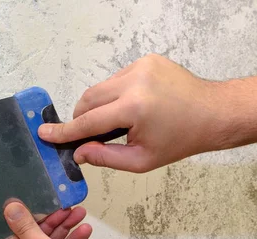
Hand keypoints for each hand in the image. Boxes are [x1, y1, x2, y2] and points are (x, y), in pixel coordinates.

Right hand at [38, 54, 227, 171]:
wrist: (213, 113)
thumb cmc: (180, 140)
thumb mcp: (141, 160)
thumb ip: (105, 157)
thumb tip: (78, 152)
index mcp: (135, 108)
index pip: (88, 121)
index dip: (64, 131)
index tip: (43, 133)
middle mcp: (135, 82)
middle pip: (88, 99)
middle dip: (81, 118)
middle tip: (87, 135)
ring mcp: (140, 66)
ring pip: (99, 88)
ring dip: (98, 106)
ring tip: (115, 122)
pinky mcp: (145, 60)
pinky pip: (115, 79)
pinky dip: (113, 95)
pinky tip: (129, 107)